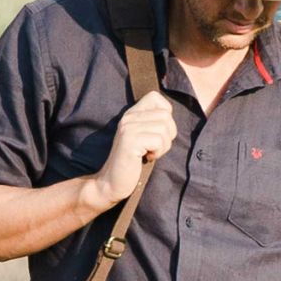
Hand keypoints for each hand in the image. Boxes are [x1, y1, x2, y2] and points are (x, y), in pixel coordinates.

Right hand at [87, 91, 175, 209]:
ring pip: (164, 128)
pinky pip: (159, 140)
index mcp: (131, 114)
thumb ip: (152, 125)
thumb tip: (171, 118)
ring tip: (149, 154)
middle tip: (154, 148)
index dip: (165, 113)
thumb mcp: (142, 139)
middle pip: (166, 115)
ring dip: (163, 146)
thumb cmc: (130, 164)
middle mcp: (128, 117)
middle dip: (168, 135)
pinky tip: (146, 158)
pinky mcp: (130, 141)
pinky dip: (158, 152)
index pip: (155, 97)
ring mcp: (128, 128)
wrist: (110, 183)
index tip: (157, 132)